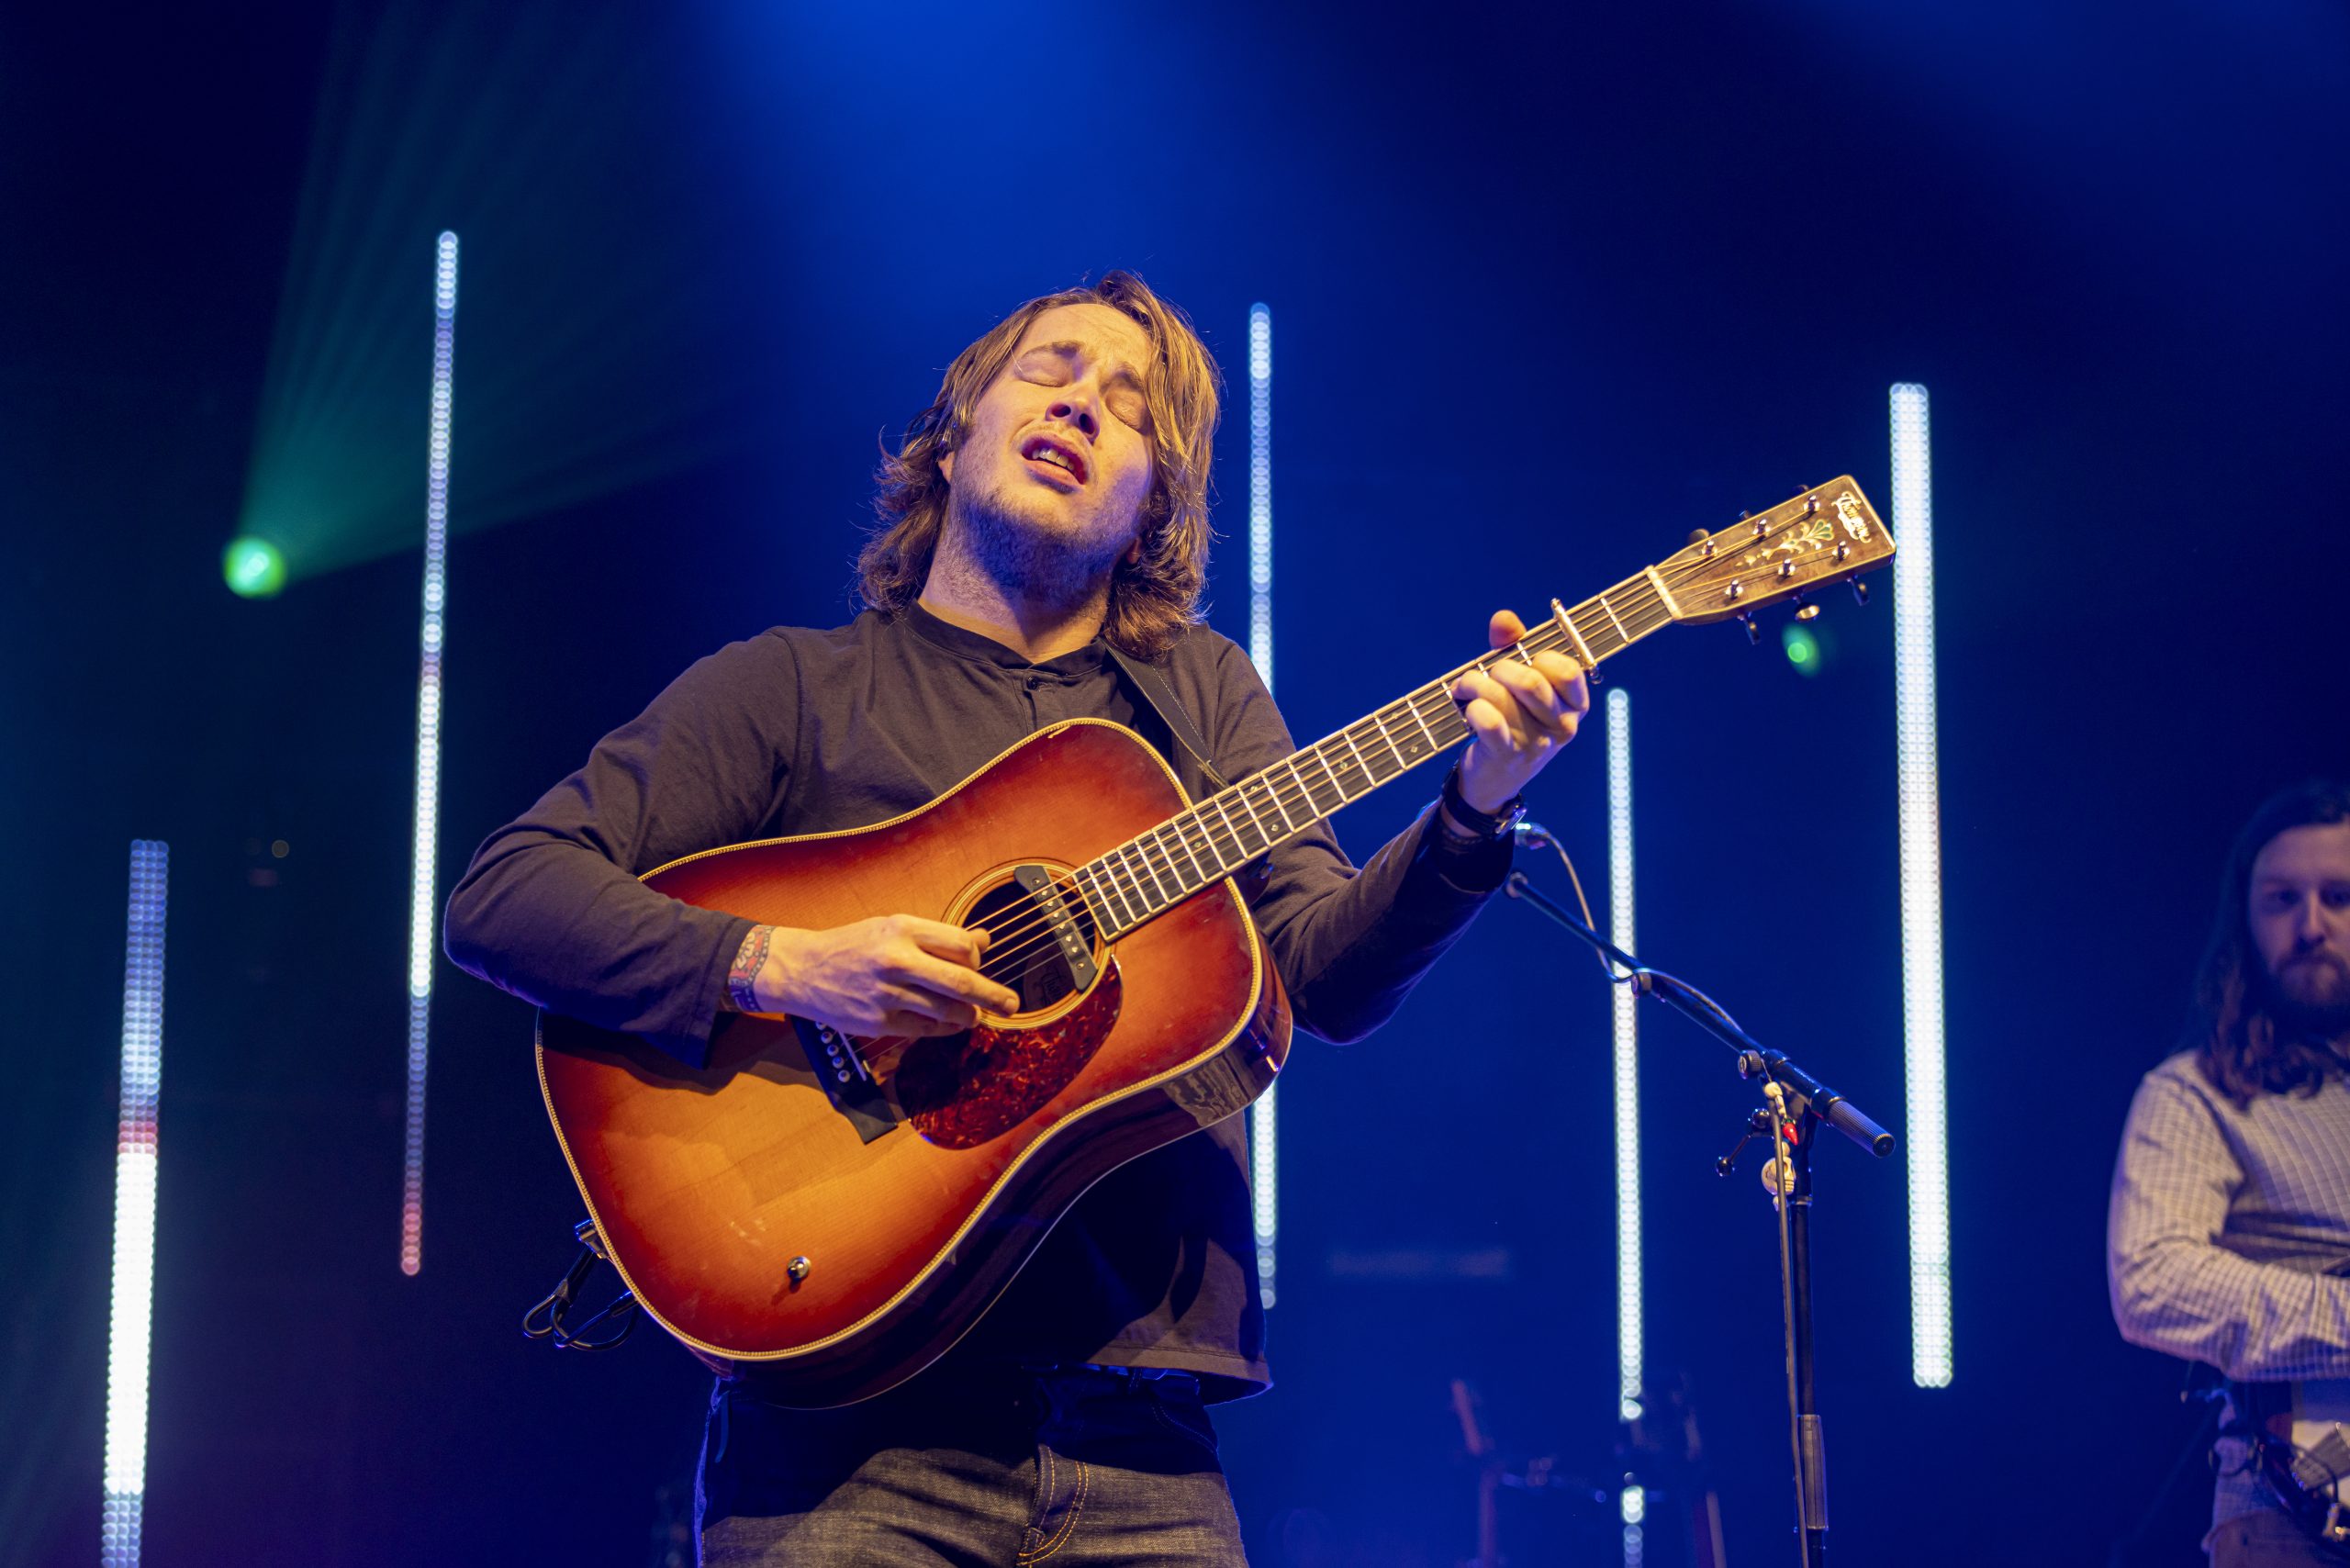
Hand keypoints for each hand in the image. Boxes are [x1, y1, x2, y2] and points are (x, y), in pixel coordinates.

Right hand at [755, 915, 1020, 1037]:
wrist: (802, 970)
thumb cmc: (853, 945)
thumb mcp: (893, 927)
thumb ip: (938, 936)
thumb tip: (985, 939)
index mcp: (902, 929)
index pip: (961, 944)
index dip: (978, 956)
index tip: (980, 963)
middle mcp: (896, 960)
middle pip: (962, 981)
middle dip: (994, 995)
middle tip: (1012, 1003)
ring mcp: (887, 994)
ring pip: (948, 1011)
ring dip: (970, 1015)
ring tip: (975, 1015)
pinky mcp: (878, 1023)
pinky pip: (927, 1030)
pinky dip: (946, 1028)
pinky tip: (951, 1024)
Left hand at [1447, 609, 1590, 814]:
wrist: (1493, 779)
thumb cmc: (1510, 721)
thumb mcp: (1517, 683)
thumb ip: (1513, 645)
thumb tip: (1503, 619)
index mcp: (1575, 707)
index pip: (1567, 670)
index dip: (1538, 657)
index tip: (1522, 662)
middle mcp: (1563, 728)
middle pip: (1530, 681)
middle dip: (1499, 669)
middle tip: (1485, 675)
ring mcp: (1536, 744)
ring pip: (1501, 697)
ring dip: (1474, 684)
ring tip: (1465, 688)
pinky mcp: (1508, 756)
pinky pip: (1488, 720)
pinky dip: (1471, 706)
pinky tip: (1464, 707)